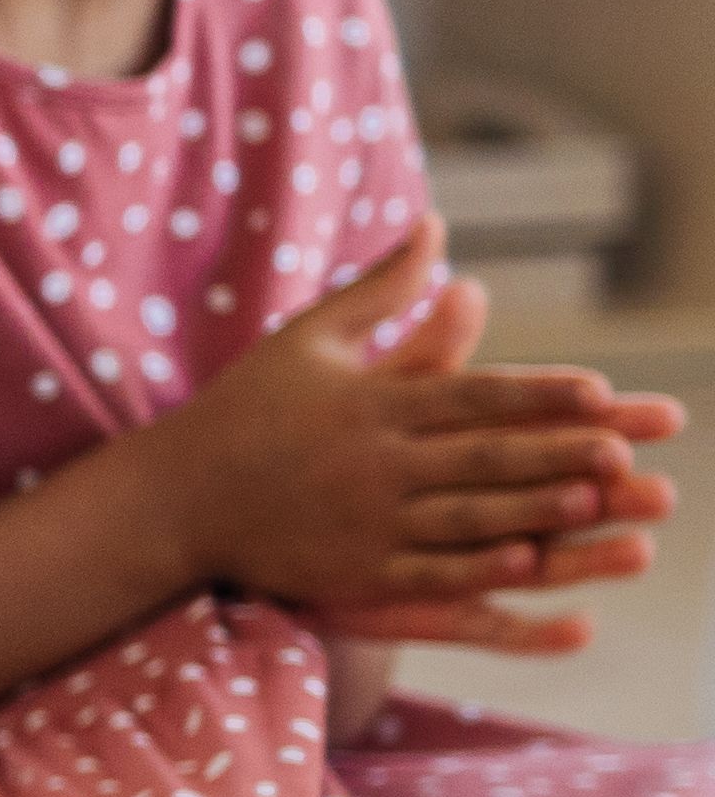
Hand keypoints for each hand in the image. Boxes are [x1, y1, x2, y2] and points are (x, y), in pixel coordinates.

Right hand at [161, 220, 680, 652]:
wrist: (172, 495)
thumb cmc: (245, 409)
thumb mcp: (308, 337)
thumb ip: (381, 288)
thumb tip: (435, 224)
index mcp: (370, 403)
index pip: (472, 395)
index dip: (540, 395)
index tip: (601, 392)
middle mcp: (373, 461)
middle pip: (482, 456)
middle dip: (556, 453)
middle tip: (625, 450)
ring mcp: (364, 521)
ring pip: (467, 516)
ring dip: (535, 510)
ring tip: (596, 503)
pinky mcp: (351, 571)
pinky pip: (426, 572)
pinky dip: (477, 569)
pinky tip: (526, 564)